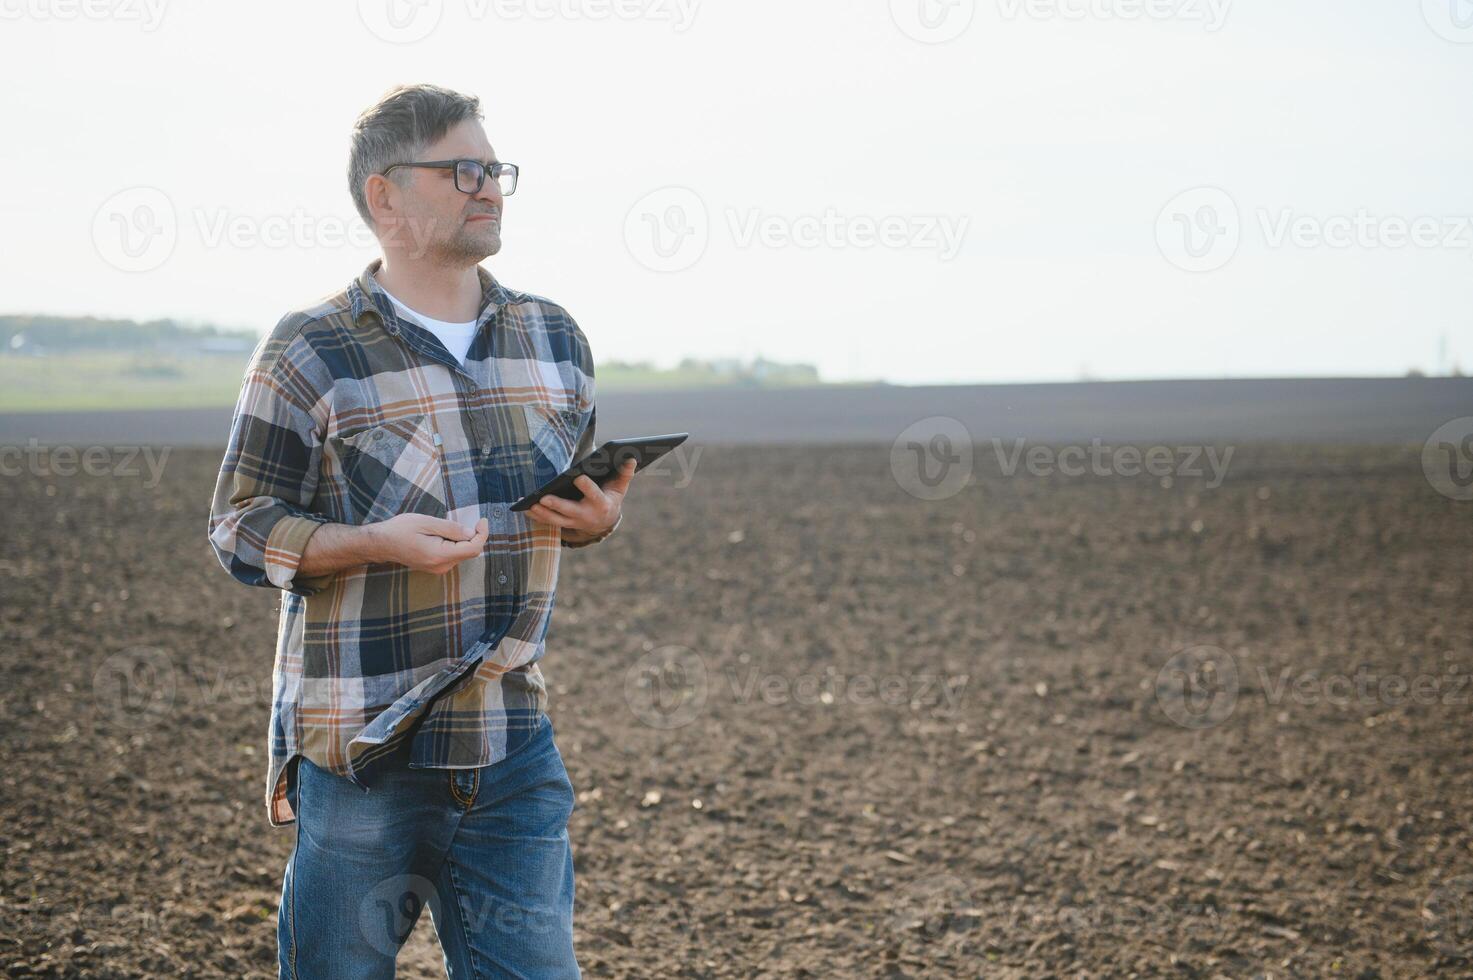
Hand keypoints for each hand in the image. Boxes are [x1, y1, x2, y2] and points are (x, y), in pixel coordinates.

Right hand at [367, 514, 488, 573]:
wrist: (381, 544)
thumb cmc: (400, 530)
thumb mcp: (426, 522)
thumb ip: (451, 528)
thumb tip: (471, 533)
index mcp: (440, 555)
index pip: (473, 548)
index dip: (482, 534)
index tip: (482, 520)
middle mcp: (441, 566)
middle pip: (469, 552)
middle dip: (471, 535)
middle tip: (463, 519)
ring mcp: (438, 569)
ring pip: (461, 553)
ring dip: (460, 539)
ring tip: (441, 527)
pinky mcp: (435, 567)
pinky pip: (452, 555)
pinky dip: (453, 544)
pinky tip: (439, 534)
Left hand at [526, 457, 636, 537]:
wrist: (605, 522)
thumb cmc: (610, 498)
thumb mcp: (619, 488)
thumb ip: (625, 473)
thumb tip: (631, 457)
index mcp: (601, 504)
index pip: (593, 494)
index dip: (586, 486)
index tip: (578, 476)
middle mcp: (586, 515)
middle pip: (569, 510)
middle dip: (557, 504)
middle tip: (544, 498)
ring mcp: (574, 522)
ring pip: (555, 519)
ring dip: (541, 513)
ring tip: (528, 504)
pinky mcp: (564, 524)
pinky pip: (548, 522)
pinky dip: (536, 516)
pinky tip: (525, 508)